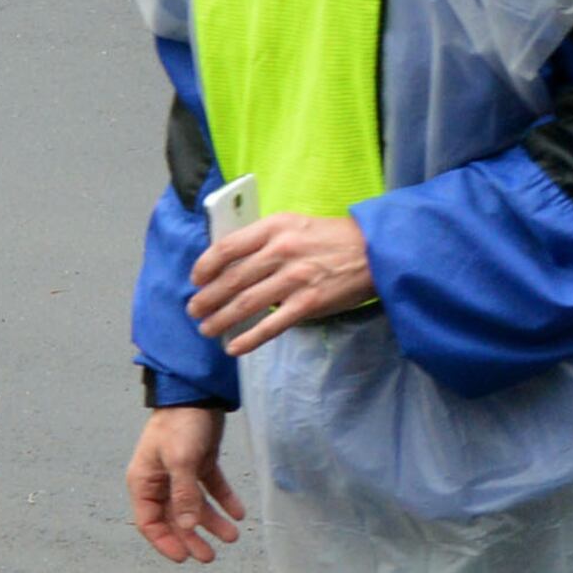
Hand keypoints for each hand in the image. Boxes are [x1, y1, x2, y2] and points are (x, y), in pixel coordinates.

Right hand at [126, 407, 241, 564]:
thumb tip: (186, 525)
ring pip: (194, 505)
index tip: (184, 558)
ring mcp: (180, 472)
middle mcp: (160, 481)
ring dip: (211, 521)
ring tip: (233, 536)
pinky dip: (224, 500)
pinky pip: (211, 488)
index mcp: (144, 482)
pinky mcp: (200, 461)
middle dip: (191, 537)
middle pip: (174, 518)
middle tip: (210, 556)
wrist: (197, 391)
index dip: (166, 542)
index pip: (149, 522)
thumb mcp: (180, 460)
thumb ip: (184, 493)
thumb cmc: (181, 424)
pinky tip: (239, 513)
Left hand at [185, 212, 374, 354]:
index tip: (196, 280)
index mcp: (275, 228)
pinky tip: (234, 347)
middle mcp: (282, 251)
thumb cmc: (333, 238)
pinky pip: (271, 325)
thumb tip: (232, 265)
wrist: (377, 251)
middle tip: (195, 311)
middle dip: (206, 300)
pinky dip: (249, 339)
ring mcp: (295, 278)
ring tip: (208, 329)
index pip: (226, 247)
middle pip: (231, 280)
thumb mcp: (296, 225)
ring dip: (220, 320)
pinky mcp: (308, 303)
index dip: (205, 267)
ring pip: (245, 304)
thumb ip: (265, 239)